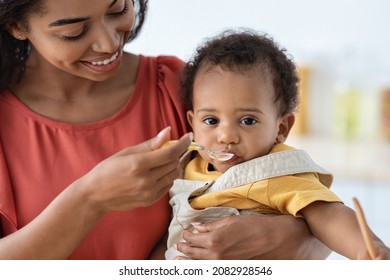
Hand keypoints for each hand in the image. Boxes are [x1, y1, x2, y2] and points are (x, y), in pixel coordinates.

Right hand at [79, 127, 191, 213]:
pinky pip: (167, 185)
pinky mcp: (150, 201)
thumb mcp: (127, 152)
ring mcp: (149, 193)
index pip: (170, 152)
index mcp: (138, 164)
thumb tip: (169, 131)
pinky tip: (155, 174)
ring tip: (159, 162)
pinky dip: (166, 177)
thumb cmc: (108, 170)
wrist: (95, 195)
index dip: (182, 144)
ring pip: (173, 175)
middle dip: (174, 153)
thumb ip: (150, 144)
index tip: (188, 137)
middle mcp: (146, 180)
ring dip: (171, 165)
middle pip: (173, 163)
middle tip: (167, 148)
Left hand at [175, 214, 330, 259]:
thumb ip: (212, 226)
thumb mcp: (233, 221)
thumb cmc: (258, 227)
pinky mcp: (234, 270)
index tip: (183, 234)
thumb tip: (196, 227)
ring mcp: (224, 267)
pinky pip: (212, 271)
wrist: (281, 240)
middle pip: (194, 255)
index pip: (193, 240)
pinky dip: (202, 268)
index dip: (187, 237)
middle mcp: (216, 257)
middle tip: (177, 248)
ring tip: (178, 261)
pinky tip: (198, 266)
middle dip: (184, 251)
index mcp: (215, 241)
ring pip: (200, 266)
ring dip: (188, 262)